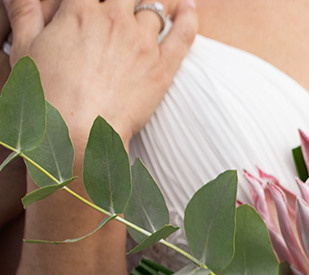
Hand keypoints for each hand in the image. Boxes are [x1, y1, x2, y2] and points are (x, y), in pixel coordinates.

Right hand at [4, 0, 197, 147]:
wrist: (77, 132)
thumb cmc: (46, 94)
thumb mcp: (25, 47)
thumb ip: (24, 12)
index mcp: (79, 11)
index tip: (90, 3)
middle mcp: (114, 20)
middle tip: (119, 6)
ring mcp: (142, 42)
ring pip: (155, 6)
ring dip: (153, 2)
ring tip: (156, 3)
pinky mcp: (163, 67)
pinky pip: (184, 32)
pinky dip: (189, 16)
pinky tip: (188, 7)